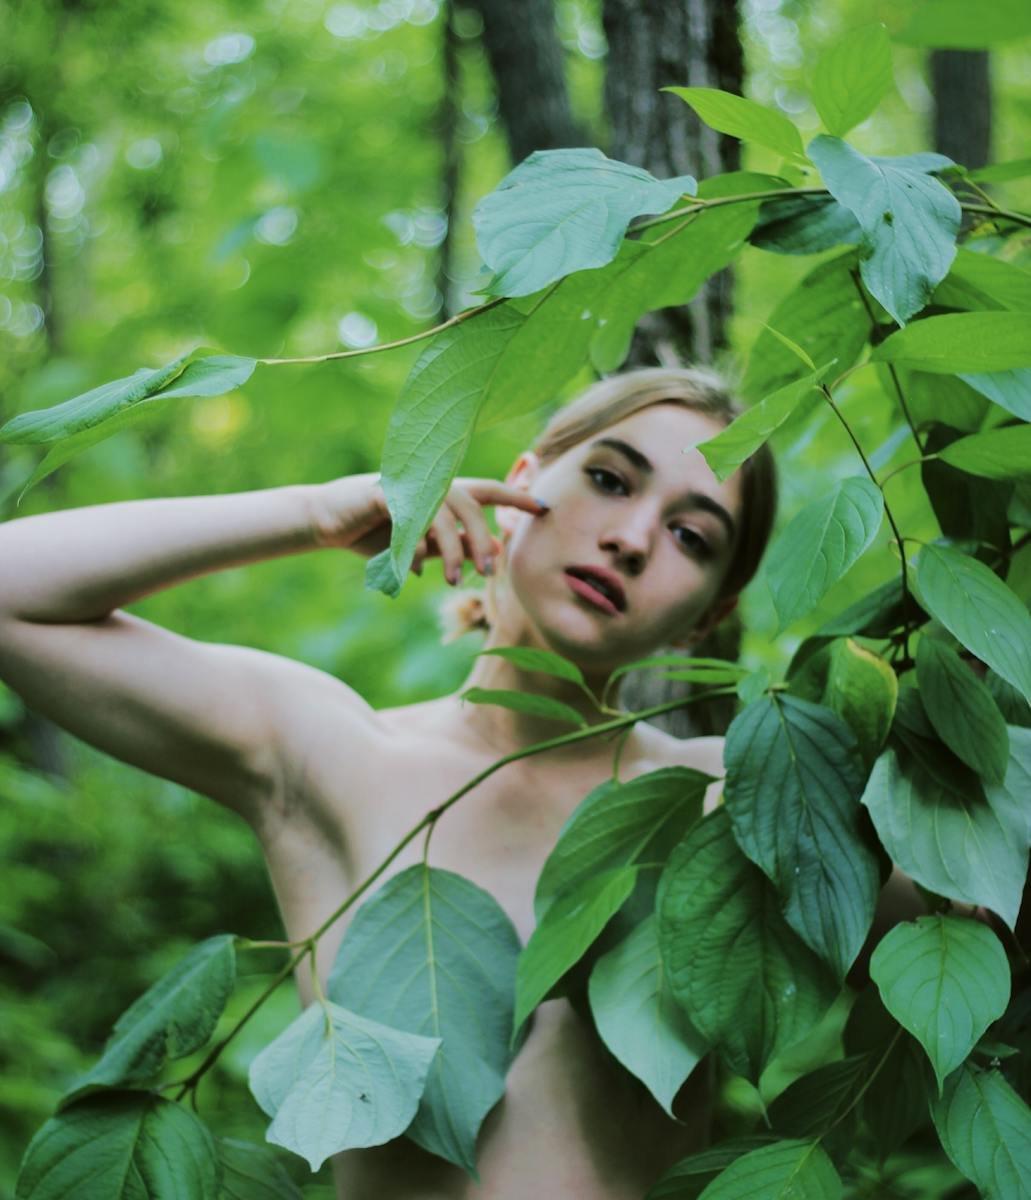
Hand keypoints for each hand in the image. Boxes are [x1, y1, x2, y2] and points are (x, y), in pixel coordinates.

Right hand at [311, 474, 547, 582]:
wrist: (328, 519)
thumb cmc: (378, 530)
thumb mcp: (423, 542)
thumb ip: (455, 543)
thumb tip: (492, 549)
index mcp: (442, 490)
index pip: (488, 490)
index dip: (516, 497)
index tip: (543, 508)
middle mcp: (429, 482)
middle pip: (471, 502)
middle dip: (482, 538)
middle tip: (488, 572)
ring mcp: (406, 485)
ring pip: (442, 515)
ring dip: (450, 551)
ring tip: (450, 581)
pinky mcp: (382, 493)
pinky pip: (409, 522)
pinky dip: (413, 549)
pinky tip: (411, 571)